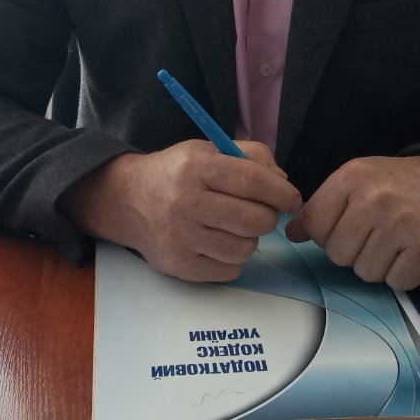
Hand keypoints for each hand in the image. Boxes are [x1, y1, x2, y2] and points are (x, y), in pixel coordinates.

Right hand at [64, 140, 301, 282]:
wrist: (128, 201)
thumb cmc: (177, 173)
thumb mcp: (208, 150)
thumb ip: (251, 158)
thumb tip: (283, 185)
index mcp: (195, 167)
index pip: (251, 180)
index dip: (280, 192)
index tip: (292, 199)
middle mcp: (186, 202)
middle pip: (254, 219)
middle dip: (268, 217)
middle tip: (262, 212)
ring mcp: (181, 238)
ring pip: (245, 248)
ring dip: (249, 238)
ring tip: (234, 226)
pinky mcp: (179, 266)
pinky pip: (230, 270)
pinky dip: (233, 258)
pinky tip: (219, 242)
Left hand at [284, 155, 419, 289]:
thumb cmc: (401, 185)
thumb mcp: (358, 180)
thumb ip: (323, 206)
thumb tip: (292, 233)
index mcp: (352, 177)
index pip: (315, 226)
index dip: (328, 234)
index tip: (347, 228)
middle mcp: (375, 198)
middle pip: (338, 255)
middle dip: (354, 252)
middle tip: (377, 236)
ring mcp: (402, 223)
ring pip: (366, 272)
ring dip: (380, 265)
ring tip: (396, 243)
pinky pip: (398, 282)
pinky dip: (405, 275)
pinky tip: (413, 253)